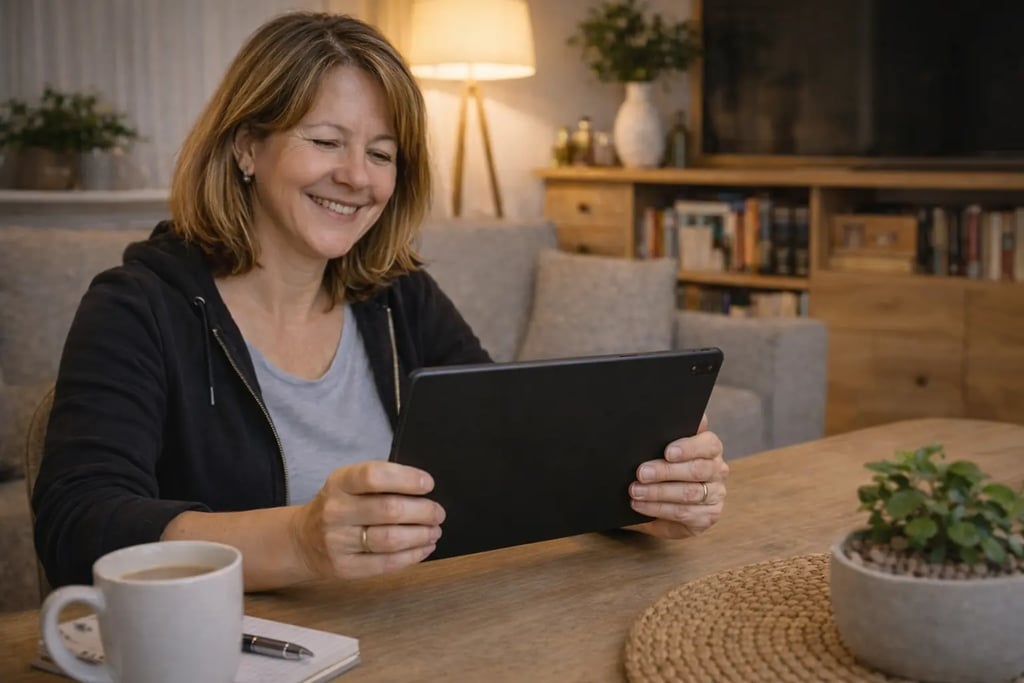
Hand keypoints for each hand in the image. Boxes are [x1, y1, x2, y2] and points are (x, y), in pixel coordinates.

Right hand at [289, 461, 444, 579]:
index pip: (374, 476)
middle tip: (438, 512)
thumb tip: (425, 488)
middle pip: (389, 510)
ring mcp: (337, 542)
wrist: (303, 540)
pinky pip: (386, 563)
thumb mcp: (349, 484)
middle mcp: (335, 511)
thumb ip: (381, 483)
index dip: (406, 479)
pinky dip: (413, 555)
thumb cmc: (340, 506)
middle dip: (423, 511)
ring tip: (434, 530)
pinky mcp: (345, 567)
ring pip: (390, 539)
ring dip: (421, 535)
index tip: (428, 483)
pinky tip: (424, 547)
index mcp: (339, 483)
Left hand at [628, 413, 727, 538]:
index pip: (708, 444)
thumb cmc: (663, 467)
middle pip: (697, 470)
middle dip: (666, 471)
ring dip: (658, 493)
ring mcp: (716, 495)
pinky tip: (641, 506)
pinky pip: (684, 513)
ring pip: (690, 493)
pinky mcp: (708, 516)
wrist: (661, 500)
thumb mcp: (662, 448)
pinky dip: (659, 509)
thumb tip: (667, 410)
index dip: (689, 447)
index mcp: (710, 449)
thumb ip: (669, 431)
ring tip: (635, 491)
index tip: (667, 452)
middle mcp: (718, 470)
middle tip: (641, 473)